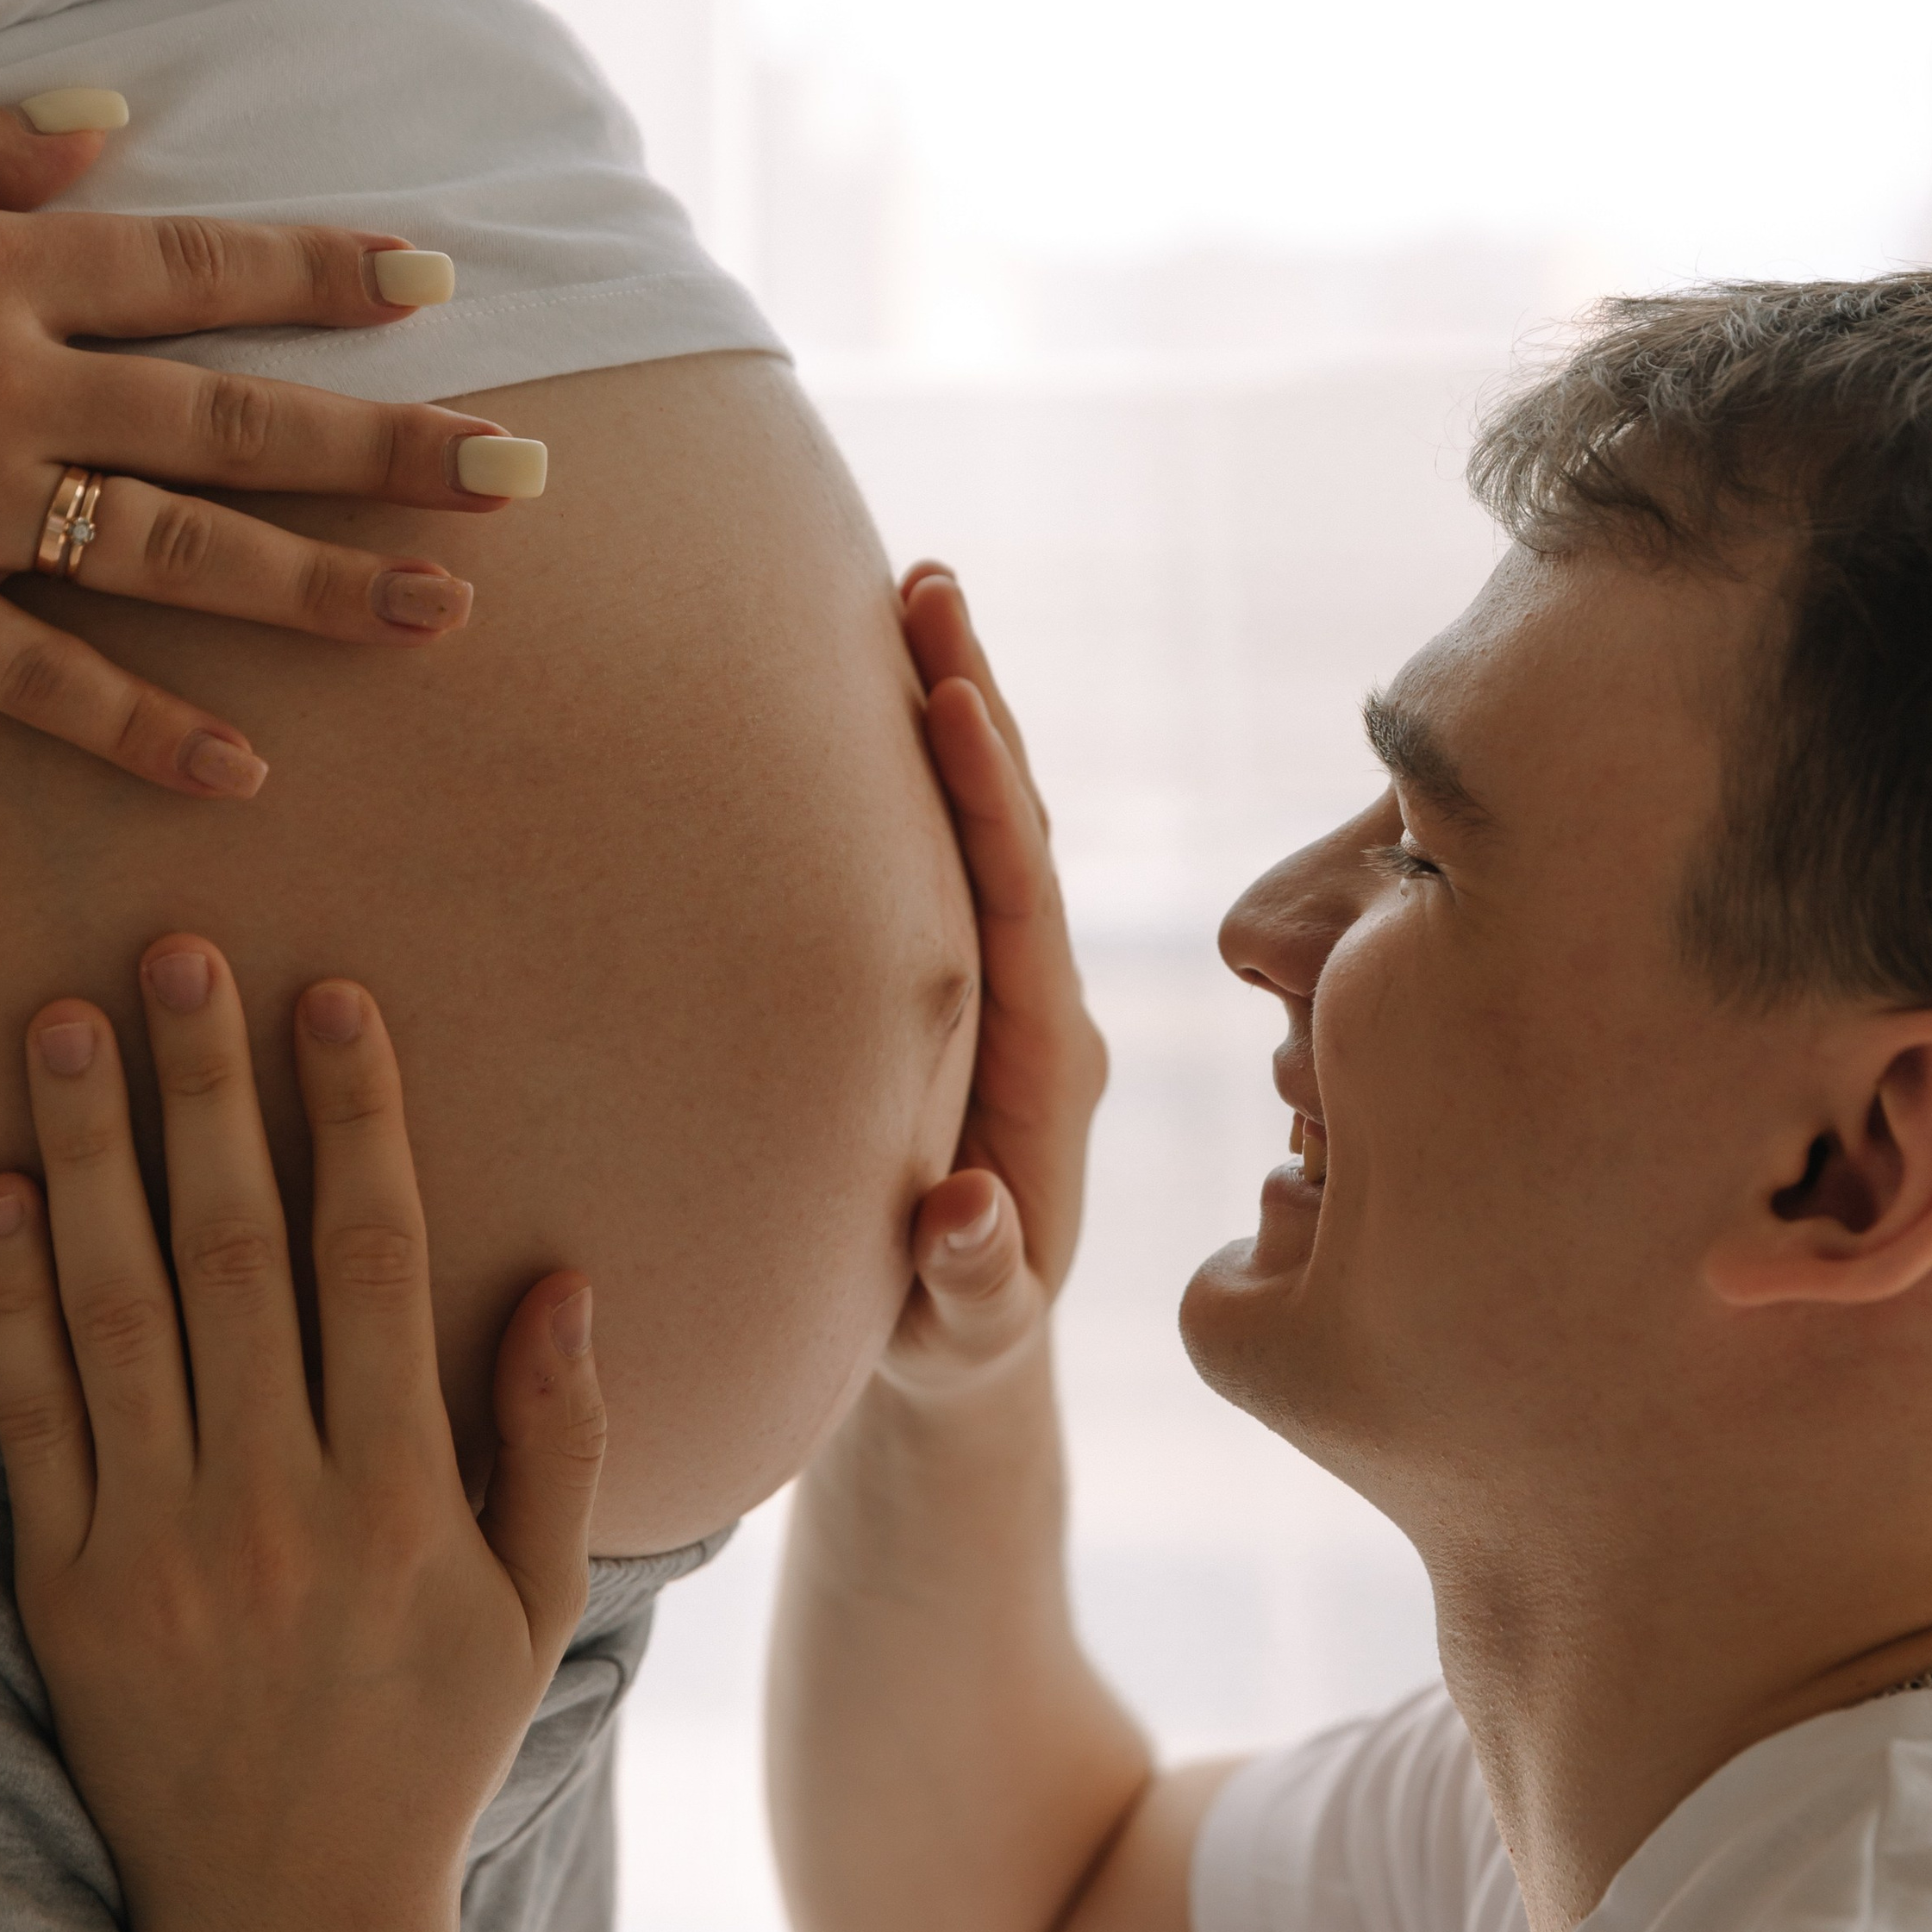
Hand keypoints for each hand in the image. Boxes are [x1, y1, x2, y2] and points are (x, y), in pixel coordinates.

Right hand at [0, 93, 527, 798]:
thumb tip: (121, 128)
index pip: (194, 263)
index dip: (322, 269)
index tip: (440, 280)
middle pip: (236, 418)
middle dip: (390, 447)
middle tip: (526, 475)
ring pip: (175, 552)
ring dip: (320, 587)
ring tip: (446, 614)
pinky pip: (38, 681)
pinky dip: (141, 729)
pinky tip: (245, 772)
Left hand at [0, 936, 604, 1931]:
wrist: (285, 1920)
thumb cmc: (428, 1745)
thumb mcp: (536, 1604)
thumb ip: (560, 1439)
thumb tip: (569, 1279)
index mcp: (397, 1497)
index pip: (370, 1262)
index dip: (353, 1119)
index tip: (328, 1001)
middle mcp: (269, 1505)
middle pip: (232, 1252)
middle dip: (206, 1091)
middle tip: (177, 955)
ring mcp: (151, 1544)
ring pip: (116, 1309)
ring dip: (89, 1155)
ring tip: (62, 1026)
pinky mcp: (60, 1587)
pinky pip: (31, 1416)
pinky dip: (13, 1298)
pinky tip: (0, 1194)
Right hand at [881, 564, 1107, 1398]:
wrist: (951, 1347)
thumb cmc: (946, 1343)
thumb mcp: (962, 1333)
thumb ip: (975, 1279)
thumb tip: (967, 1212)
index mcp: (1052, 1068)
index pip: (1027, 907)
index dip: (992, 802)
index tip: (951, 700)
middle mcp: (1041, 1003)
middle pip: (1018, 830)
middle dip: (976, 706)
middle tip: (929, 584)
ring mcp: (1003, 984)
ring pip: (985, 825)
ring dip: (953, 710)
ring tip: (912, 593)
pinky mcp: (959, 981)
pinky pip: (943, 855)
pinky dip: (920, 769)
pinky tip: (879, 683)